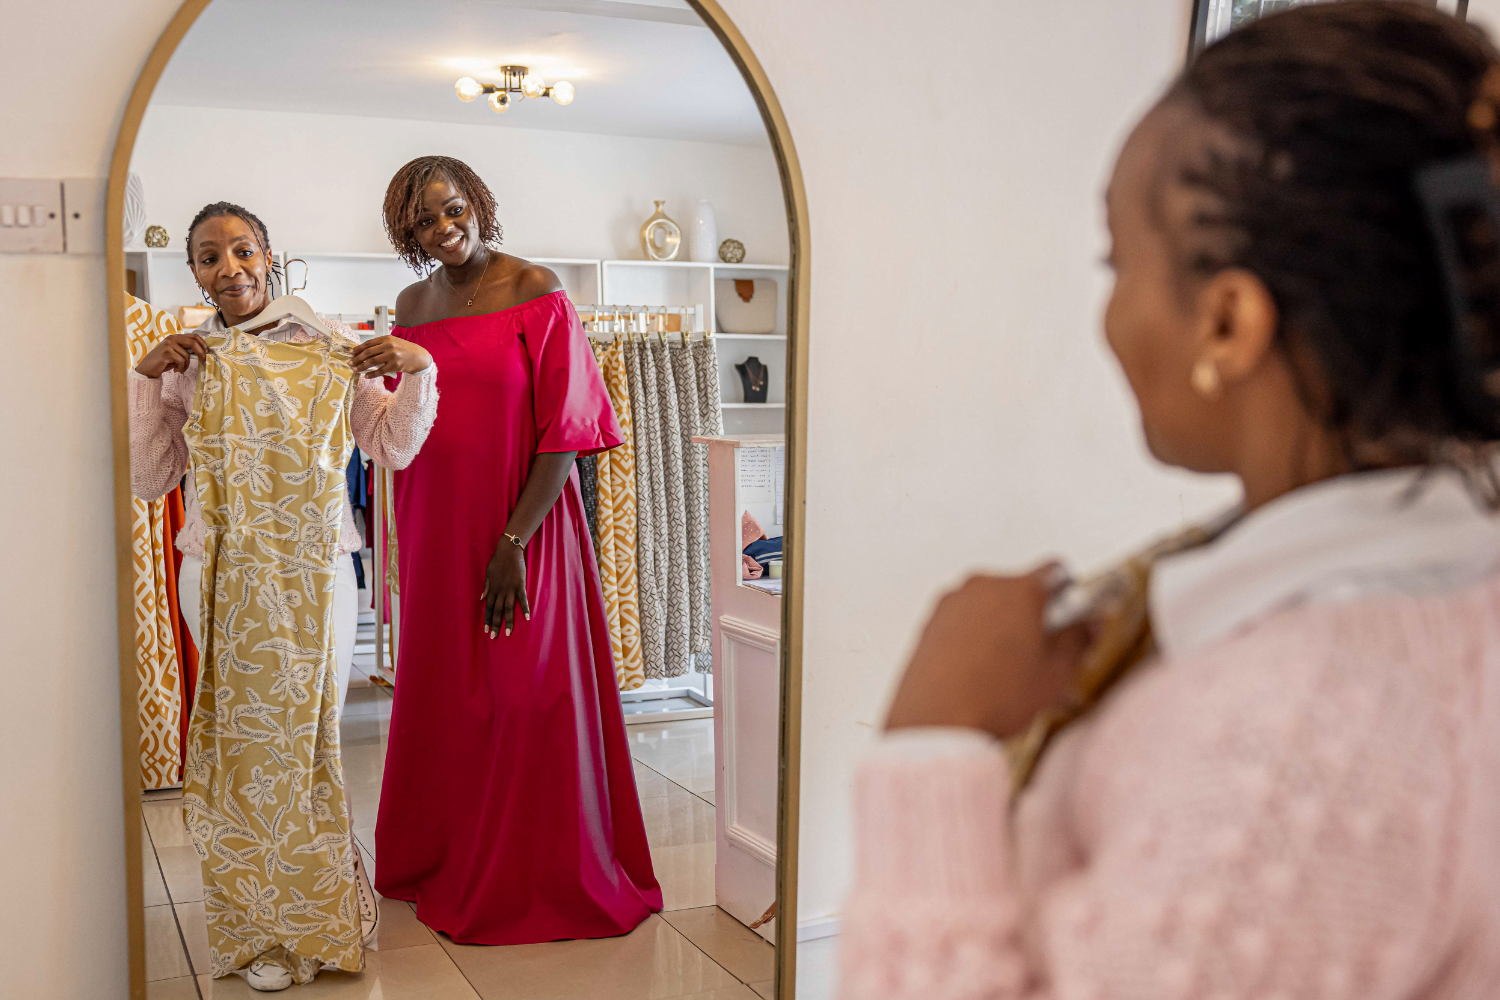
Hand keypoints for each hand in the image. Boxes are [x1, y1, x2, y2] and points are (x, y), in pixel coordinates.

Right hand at [136, 333, 207, 377]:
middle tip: (204, 362)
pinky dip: (181, 368)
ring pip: (187, 355)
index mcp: (175, 337)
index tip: (207, 352)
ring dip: (186, 365)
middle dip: (201, 353)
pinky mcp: (166, 352)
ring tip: (180, 369)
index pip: (194, 336)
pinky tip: (176, 370)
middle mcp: (172, 338)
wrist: (148, 368)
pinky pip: (181, 361)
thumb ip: (186, 350)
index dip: (203, 344)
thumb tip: (203, 352)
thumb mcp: (176, 354)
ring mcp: (168, 344)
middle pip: (193, 343)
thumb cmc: (163, 362)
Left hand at [350, 335, 431, 378]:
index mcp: (386, 338)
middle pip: (368, 353)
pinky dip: (371, 374)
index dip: (358, 348)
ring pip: (372, 362)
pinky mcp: (395, 365)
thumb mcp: (393, 342)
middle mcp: (389, 346)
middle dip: (357, 358)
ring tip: (355, 370)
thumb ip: (380, 345)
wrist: (419, 357)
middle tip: (350, 363)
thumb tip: (363, 351)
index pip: (368, 343)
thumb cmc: (404, 349)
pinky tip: (366, 376)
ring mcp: (392, 356)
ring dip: (361, 366)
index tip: (350, 353)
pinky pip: (380, 371)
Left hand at [481, 540, 530, 637]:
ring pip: (508, 609)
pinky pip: (522, 599)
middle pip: (498, 611)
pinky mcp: (520, 585)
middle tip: (494, 637)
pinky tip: (527, 618)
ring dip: (508, 622)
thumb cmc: (497, 561)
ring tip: (508, 633)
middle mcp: (500, 592)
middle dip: (496, 625)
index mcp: (492, 589)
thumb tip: (481, 598)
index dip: (488, 620)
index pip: (489, 608)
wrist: (509, 551)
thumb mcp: (488, 574)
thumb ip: (486, 587)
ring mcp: (510, 589)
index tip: (486, 630)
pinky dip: (525, 609)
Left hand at [883, 565, 1091, 739]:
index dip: (1069, 594)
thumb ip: (1078, 639)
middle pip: (1018, 588)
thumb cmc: (994, 699)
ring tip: (1005, 668)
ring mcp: (952, 602)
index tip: (1070, 616)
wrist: (938, 723)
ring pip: (988, 604)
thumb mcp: (1056, 674)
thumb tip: (1087, 625)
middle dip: (1032, 613)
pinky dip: (972, 635)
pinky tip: (978, 671)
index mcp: (1020, 590)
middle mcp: (983, 587)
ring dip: (1000, 624)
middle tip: (1039, 651)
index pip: (1056, 572)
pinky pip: (962, 619)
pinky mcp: (930, 622)